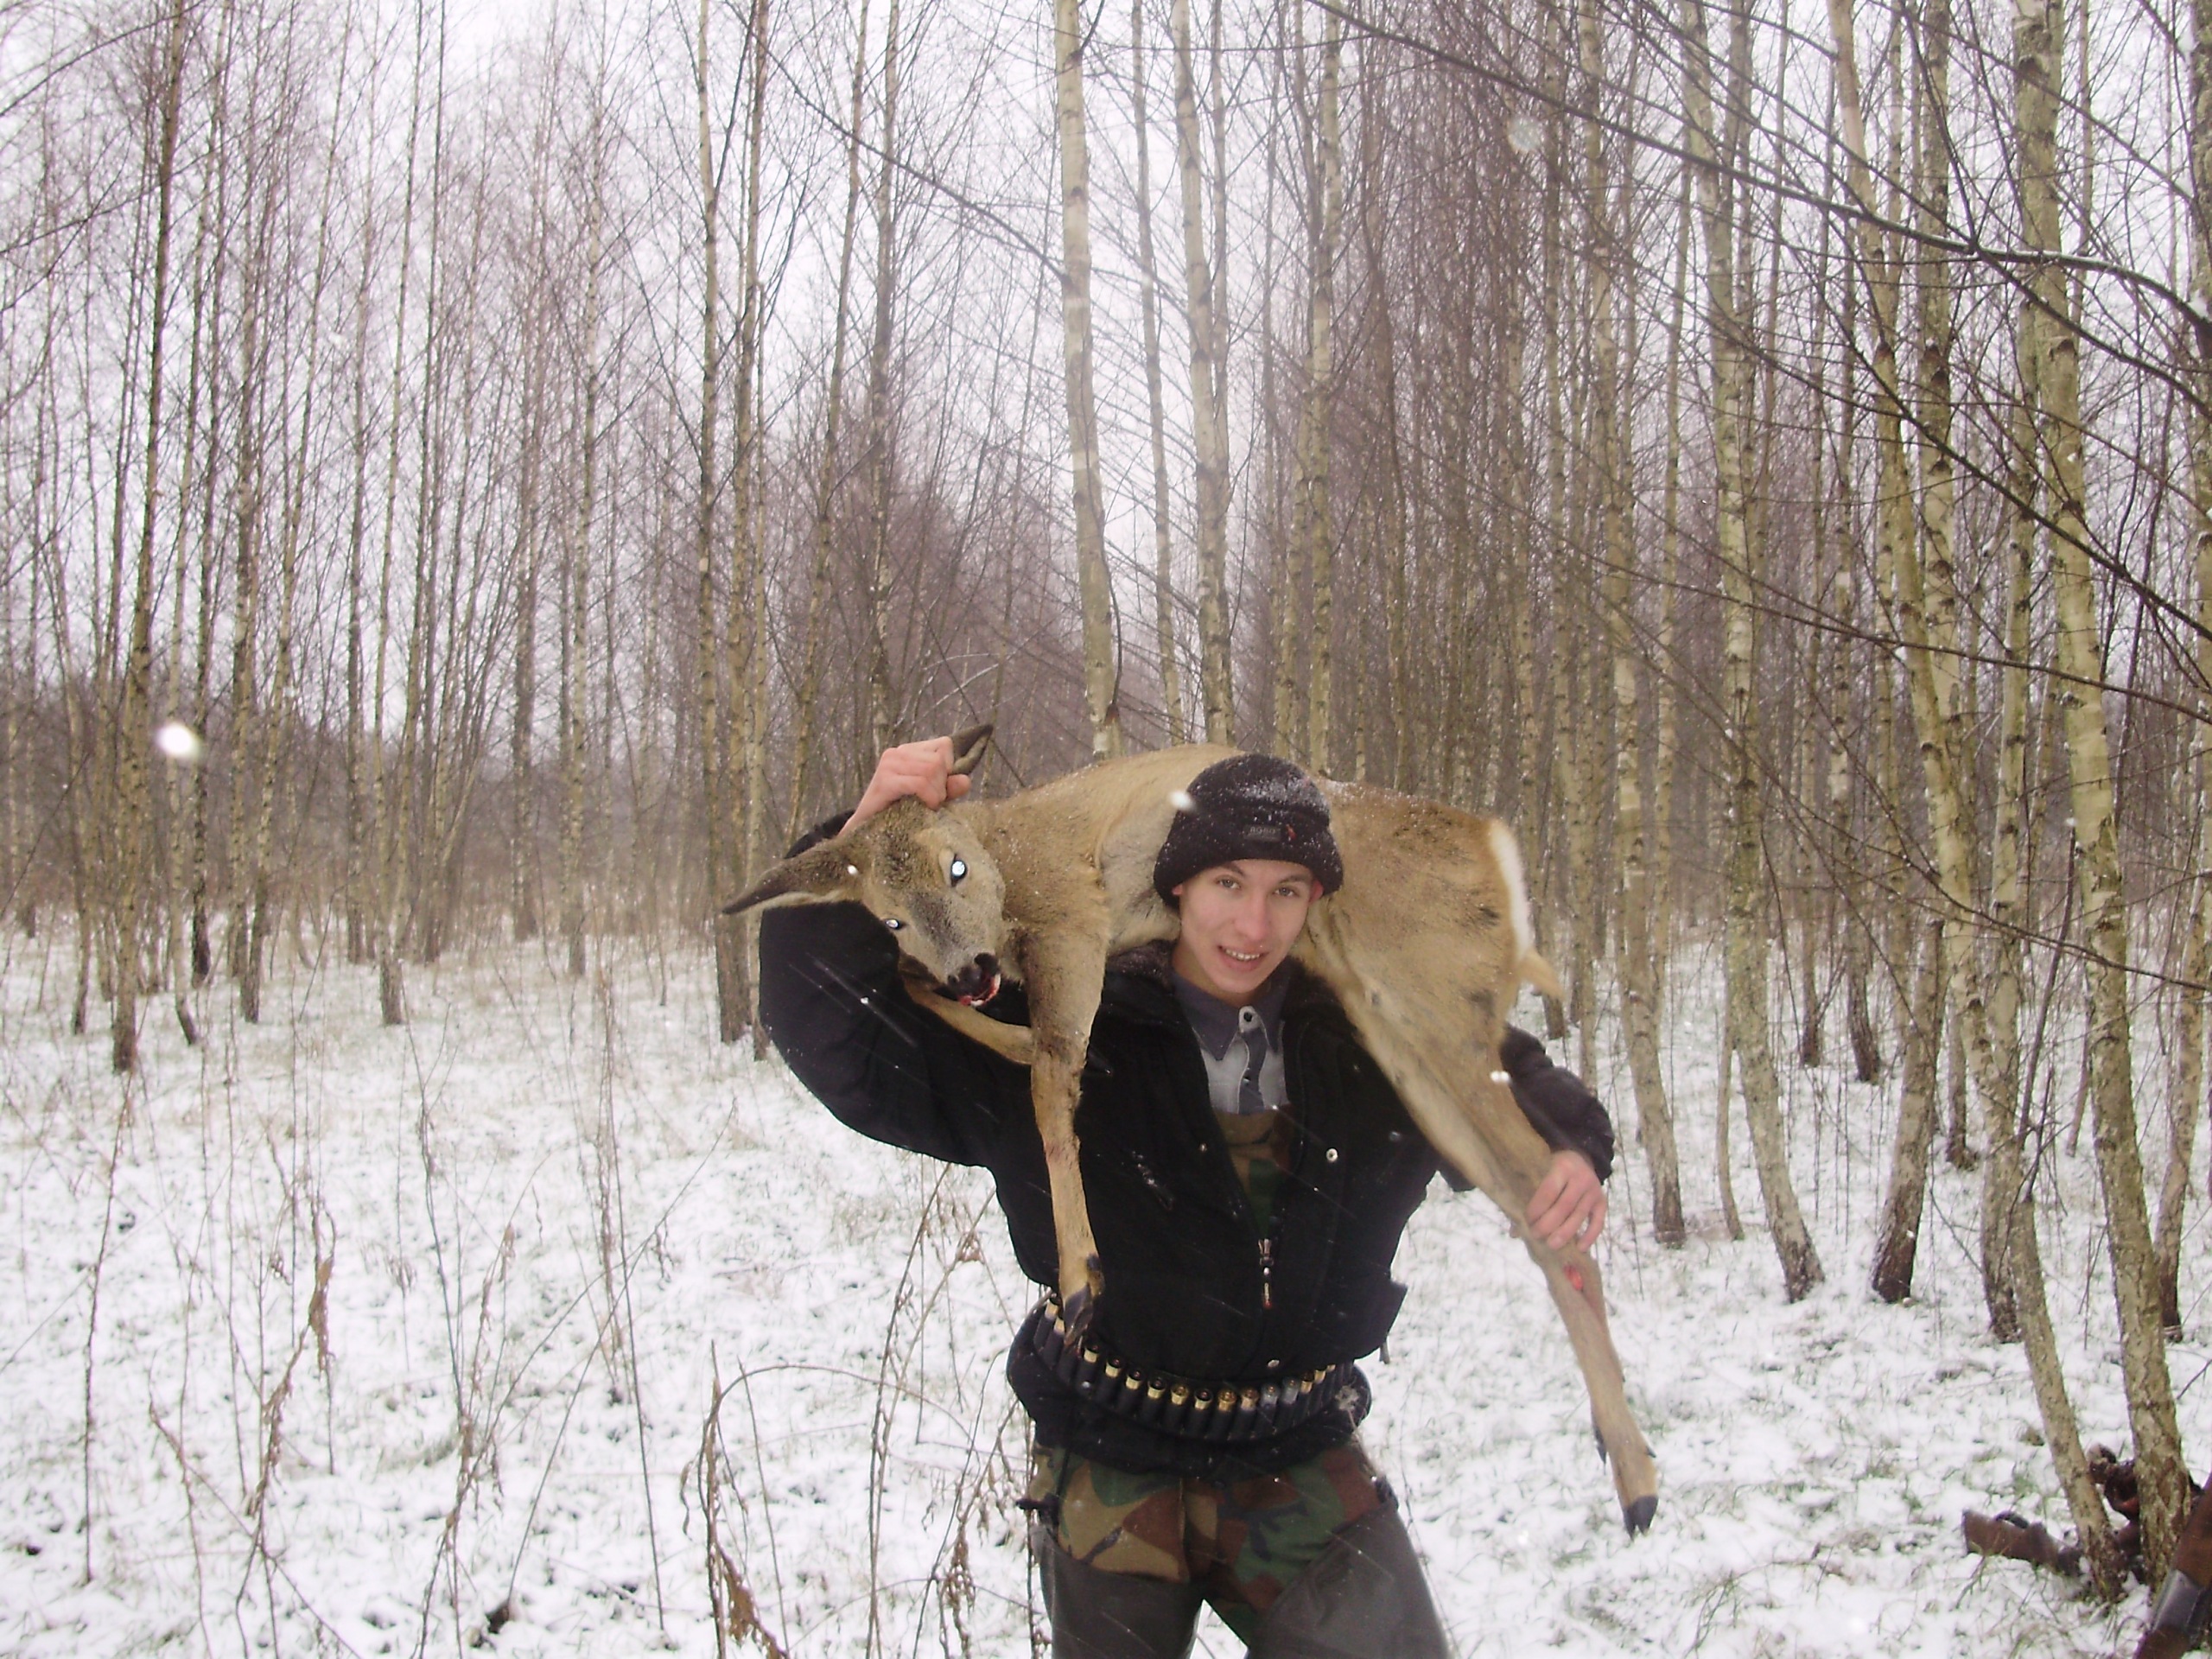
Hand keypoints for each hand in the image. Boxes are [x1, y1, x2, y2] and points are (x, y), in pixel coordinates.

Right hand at [843, 738, 971, 833]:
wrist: (867, 831)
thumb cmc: (899, 812)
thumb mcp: (931, 797)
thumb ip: (949, 788)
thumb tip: (964, 780)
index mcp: (909, 751)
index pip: (944, 745)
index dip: (948, 769)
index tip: (937, 788)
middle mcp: (897, 752)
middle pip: (939, 760)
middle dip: (942, 786)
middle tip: (930, 802)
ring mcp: (889, 765)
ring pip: (931, 770)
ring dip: (935, 794)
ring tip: (924, 806)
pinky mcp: (885, 780)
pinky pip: (920, 783)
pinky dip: (928, 798)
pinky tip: (922, 808)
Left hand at [1527, 1150, 1605, 1251]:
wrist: (1580, 1158)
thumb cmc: (1552, 1168)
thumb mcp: (1540, 1172)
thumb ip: (1529, 1198)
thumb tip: (1515, 1232)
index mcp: (1562, 1167)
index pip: (1549, 1192)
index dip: (1537, 1209)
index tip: (1527, 1221)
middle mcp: (1581, 1178)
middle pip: (1564, 1206)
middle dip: (1549, 1224)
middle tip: (1536, 1235)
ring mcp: (1594, 1191)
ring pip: (1579, 1216)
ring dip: (1565, 1233)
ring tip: (1552, 1245)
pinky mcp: (1602, 1202)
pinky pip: (1598, 1222)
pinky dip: (1590, 1237)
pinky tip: (1580, 1248)